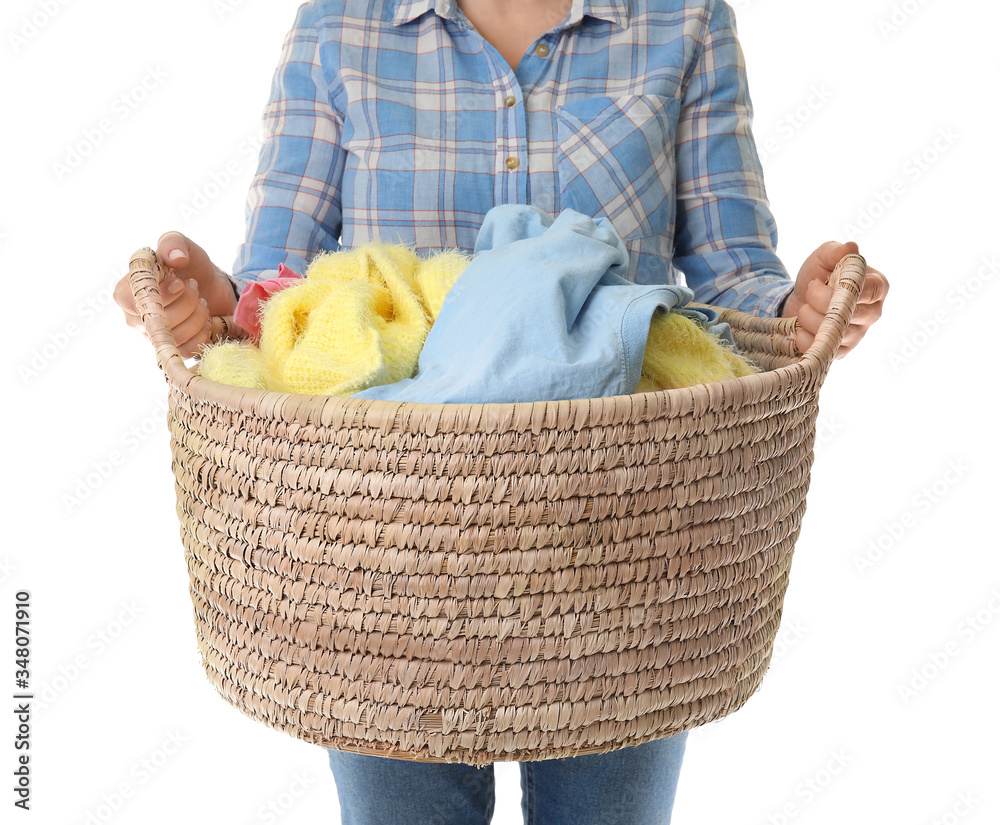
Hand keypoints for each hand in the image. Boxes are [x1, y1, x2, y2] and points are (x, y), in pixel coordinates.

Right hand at [114, 231, 239, 358]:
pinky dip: (202, 333)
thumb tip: (176, 258)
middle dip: (186, 302)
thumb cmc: (189, 266)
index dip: (158, 295)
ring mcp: (154, 336)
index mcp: (128, 290)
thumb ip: (174, 243)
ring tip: (201, 301)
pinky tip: (205, 320)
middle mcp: (136, 317)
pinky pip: (187, 350)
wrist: (212, 288)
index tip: (179, 283)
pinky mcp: (174, 349)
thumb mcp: (182, 246)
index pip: (128, 300)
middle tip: (195, 287)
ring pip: (175, 336)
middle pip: (157, 320)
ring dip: (197, 316)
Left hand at [780, 240, 888, 358]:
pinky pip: (822, 349)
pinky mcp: (841, 352)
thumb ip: (836, 251)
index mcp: (877, 287)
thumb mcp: (824, 257)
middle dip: (819, 301)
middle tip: (809, 292)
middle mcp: (873, 313)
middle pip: (850, 313)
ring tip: (804, 309)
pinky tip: (801, 328)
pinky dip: (804, 338)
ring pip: (834, 332)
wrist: (798, 301)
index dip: (842, 288)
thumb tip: (851, 247)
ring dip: (808, 318)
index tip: (822, 282)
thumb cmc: (818, 276)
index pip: (870, 290)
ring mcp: (858, 335)